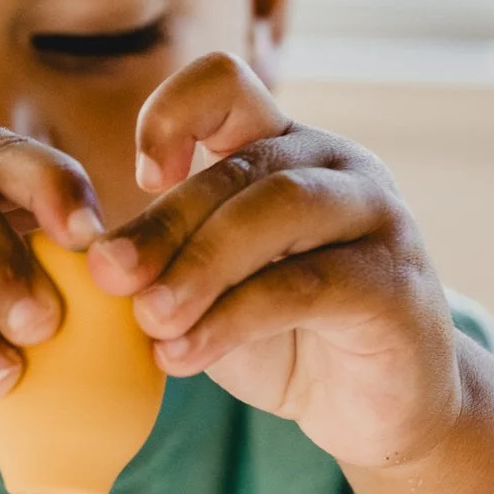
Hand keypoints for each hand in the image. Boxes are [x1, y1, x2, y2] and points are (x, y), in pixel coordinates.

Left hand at [86, 56, 465, 472]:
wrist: (377, 411)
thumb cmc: (284, 339)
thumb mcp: (212, 289)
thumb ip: (166, 261)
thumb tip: (99, 260)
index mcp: (285, 146)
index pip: (225, 82)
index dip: (170, 115)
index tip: (141, 178)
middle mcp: (336, 165)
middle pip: (238, 166)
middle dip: (164, 224)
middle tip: (109, 277)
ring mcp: (377, 217)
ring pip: (276, 211)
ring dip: (199, 265)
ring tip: (149, 320)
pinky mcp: (394, 284)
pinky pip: (304, 286)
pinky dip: (231, 320)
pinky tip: (182, 357)